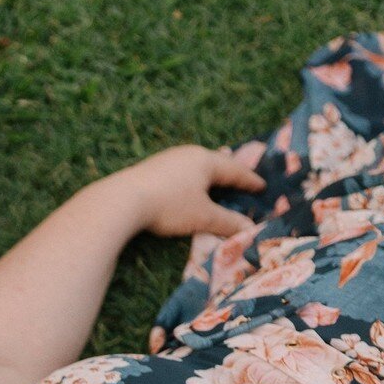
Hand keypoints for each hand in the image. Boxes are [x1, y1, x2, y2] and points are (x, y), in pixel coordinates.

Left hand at [117, 144, 265, 239]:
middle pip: (216, 162)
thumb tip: (249, 228)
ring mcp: (168, 159)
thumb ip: (227, 222)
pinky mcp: (151, 169)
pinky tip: (185, 184)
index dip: (249, 180)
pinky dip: (190, 178)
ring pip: (196, 165)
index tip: (262, 186)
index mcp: (206, 161)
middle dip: (229, 172)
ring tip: (215, 178)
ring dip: (208, 174)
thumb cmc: (169, 206)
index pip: (235, 170)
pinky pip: (180, 171)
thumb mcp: (202, 217)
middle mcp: (188, 154)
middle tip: (241, 178)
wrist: (122, 201)